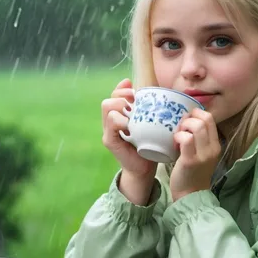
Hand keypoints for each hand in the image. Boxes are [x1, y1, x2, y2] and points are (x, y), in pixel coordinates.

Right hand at [101, 79, 157, 203]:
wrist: (144, 168)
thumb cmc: (149, 144)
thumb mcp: (150, 123)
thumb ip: (148, 109)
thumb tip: (149, 91)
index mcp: (120, 114)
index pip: (115, 94)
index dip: (123, 89)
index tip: (135, 91)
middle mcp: (110, 121)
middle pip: (108, 99)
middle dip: (121, 96)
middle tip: (134, 101)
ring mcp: (108, 131)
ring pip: (107, 108)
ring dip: (121, 107)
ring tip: (132, 114)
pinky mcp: (110, 141)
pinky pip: (110, 125)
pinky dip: (120, 121)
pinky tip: (130, 125)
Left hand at [170, 109, 220, 200]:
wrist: (190, 195)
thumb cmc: (192, 172)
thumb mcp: (201, 153)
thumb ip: (198, 139)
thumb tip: (186, 119)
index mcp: (215, 144)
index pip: (210, 118)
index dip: (196, 113)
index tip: (186, 120)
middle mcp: (212, 148)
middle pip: (205, 118)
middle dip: (189, 117)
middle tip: (180, 127)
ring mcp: (203, 155)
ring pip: (197, 126)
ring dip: (183, 126)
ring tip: (178, 135)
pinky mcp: (191, 160)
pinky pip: (186, 139)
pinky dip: (178, 137)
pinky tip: (174, 144)